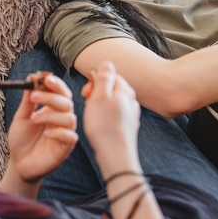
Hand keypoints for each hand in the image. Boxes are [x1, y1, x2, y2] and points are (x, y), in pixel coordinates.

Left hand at [6, 73, 76, 183]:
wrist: (18, 163)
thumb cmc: (21, 140)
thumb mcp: (21, 117)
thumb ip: (28, 101)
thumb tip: (31, 78)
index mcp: (52, 109)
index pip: (61, 92)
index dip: (56, 85)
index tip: (46, 79)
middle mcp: (61, 119)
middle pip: (67, 102)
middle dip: (51, 97)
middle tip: (34, 95)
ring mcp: (64, 133)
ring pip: (69, 118)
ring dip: (51, 115)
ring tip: (34, 118)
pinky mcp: (65, 147)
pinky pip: (70, 136)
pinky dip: (59, 132)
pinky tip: (46, 133)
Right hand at [81, 61, 141, 175]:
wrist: (116, 156)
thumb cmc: (105, 127)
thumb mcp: (100, 97)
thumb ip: (104, 78)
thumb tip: (107, 62)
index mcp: (125, 90)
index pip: (109, 75)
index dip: (95, 82)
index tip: (86, 94)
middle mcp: (131, 100)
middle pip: (110, 89)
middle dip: (96, 95)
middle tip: (89, 106)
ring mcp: (130, 114)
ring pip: (111, 103)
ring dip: (99, 107)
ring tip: (94, 119)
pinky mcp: (127, 127)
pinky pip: (113, 116)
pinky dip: (104, 119)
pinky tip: (100, 128)